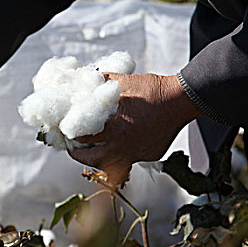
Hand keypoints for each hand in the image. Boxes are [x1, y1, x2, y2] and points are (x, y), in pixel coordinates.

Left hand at [68, 73, 202, 185]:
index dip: (71, 136)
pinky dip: (122, 153)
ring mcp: (138, 154)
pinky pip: (131, 159)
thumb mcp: (123, 83)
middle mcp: (125, 147)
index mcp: (116, 130)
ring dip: (100, 158)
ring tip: (92, 150)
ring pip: (112, 165)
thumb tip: (86, 80)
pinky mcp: (150, 155)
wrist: (181, 100)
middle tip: (73, 148)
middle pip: (93, 160)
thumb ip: (102, 83)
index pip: (83, 139)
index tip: (66, 131)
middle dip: (79, 156)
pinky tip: (121, 142)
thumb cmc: (153, 90)